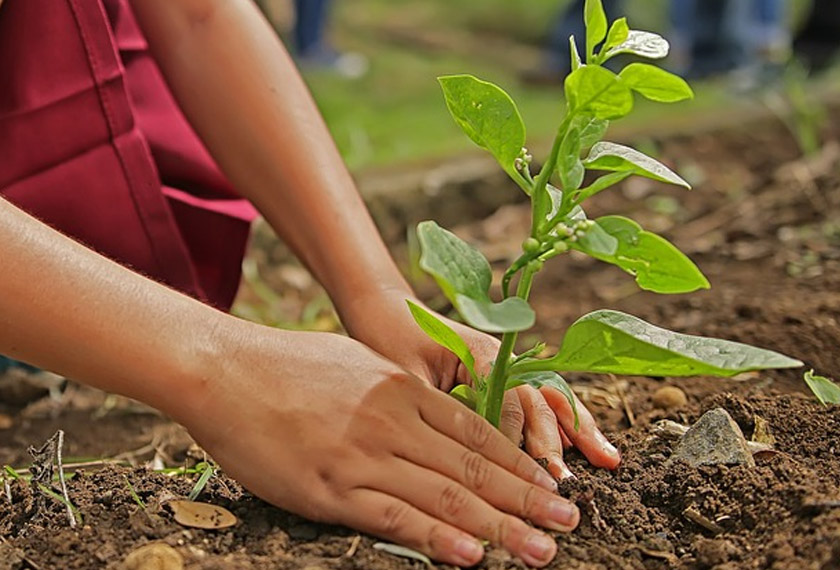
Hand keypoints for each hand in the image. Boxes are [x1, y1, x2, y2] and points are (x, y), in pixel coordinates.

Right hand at [175, 324, 578, 566]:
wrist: (224, 368)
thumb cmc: (288, 367)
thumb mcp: (356, 365)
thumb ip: (398, 394)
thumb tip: (431, 422)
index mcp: (402, 389)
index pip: (477, 433)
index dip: (520, 462)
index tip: (551, 485)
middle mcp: (393, 420)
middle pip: (474, 466)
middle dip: (526, 497)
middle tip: (568, 522)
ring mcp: (363, 454)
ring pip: (445, 495)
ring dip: (499, 525)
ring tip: (541, 548)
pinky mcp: (329, 486)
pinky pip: (393, 516)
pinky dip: (435, 539)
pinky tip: (470, 556)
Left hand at [339, 288, 620, 478]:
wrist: (386, 309)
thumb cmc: (389, 339)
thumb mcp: (404, 375)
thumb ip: (434, 406)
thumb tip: (454, 453)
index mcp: (480, 352)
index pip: (509, 400)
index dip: (515, 439)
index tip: (521, 475)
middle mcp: (502, 357)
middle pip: (539, 400)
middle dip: (556, 442)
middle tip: (565, 483)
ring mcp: (508, 365)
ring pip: (551, 398)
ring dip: (578, 430)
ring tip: (608, 461)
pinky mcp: (504, 375)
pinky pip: (541, 399)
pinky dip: (566, 422)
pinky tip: (585, 446)